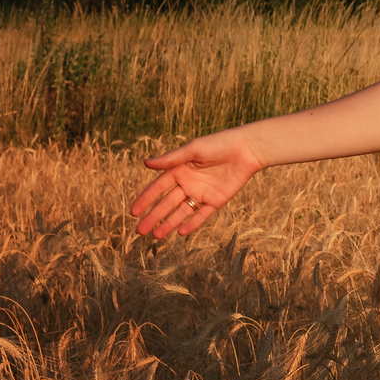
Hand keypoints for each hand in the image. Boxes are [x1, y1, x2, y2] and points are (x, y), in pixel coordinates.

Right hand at [132, 131, 263, 238]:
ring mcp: (201, 193)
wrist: (246, 149)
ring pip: (182, 211)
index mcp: (179, 170)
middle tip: (140, 231)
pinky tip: (181, 232)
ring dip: (169, 223)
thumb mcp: (193, 150)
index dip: (145, 200)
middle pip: (167, 203)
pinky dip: (192, 223)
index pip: (158, 188)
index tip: (133, 212)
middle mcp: (188, 183)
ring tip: (156, 236)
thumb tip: (145, 163)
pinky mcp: (216, 200)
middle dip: (153, 216)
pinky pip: (202, 214)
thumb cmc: (218, 144)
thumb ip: (171, 159)